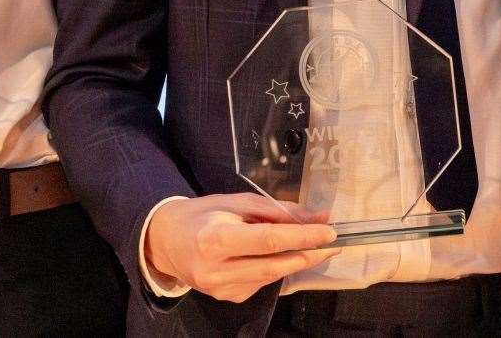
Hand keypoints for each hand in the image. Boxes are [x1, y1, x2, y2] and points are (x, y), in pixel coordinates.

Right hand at [145, 193, 339, 302]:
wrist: (167, 242)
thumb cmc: (202, 215)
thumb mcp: (236, 201)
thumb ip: (276, 210)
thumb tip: (315, 216)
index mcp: (215, 239)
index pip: (268, 240)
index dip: (302, 237)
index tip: (329, 231)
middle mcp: (215, 270)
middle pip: (274, 265)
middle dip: (308, 254)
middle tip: (333, 244)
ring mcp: (220, 289)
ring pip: (270, 277)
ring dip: (297, 262)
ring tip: (316, 247)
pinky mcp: (227, 298)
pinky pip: (261, 283)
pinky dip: (276, 268)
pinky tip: (278, 256)